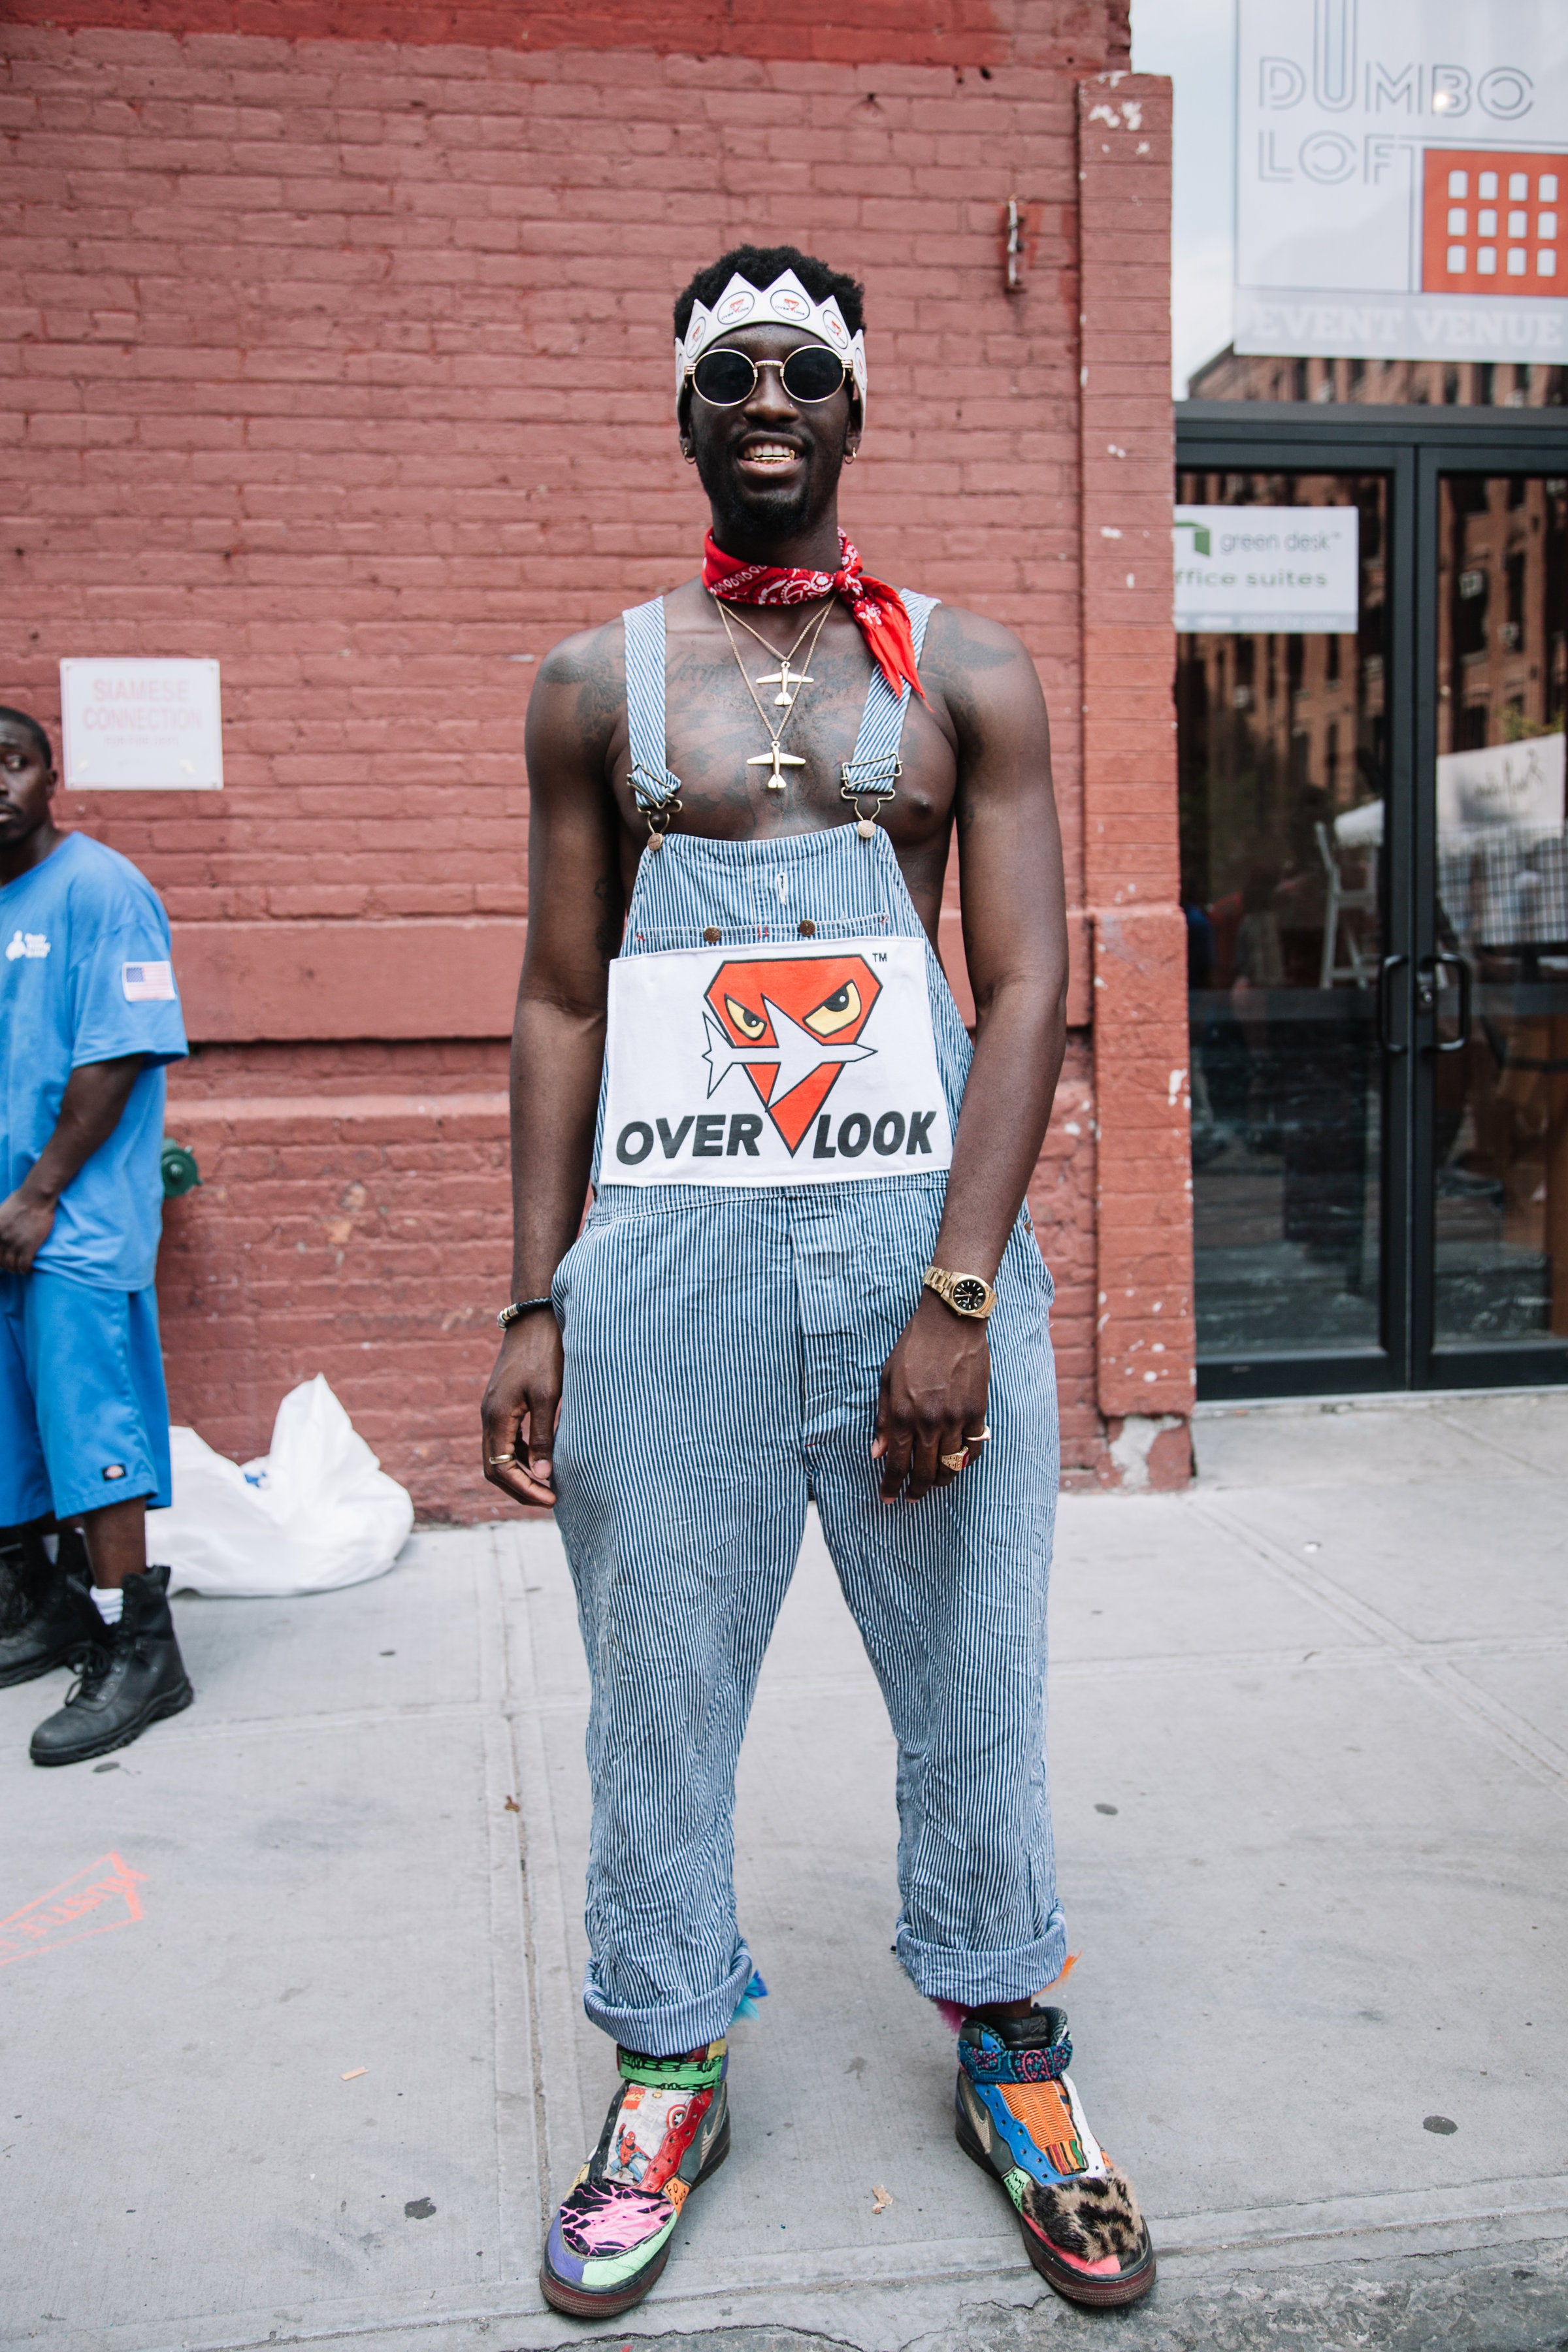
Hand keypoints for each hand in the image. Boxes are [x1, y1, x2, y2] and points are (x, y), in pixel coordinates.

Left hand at [0, 1186, 56, 1274]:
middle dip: (6, 1266)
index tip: (3, 1260)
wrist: (35, 1198)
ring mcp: (15, 1243)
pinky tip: (27, 1269)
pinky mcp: (29, 1246)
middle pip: (0, 1261)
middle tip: (12, 1265)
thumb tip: (0, 1233)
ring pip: (11, 1266)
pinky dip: (24, 1270)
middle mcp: (1, 1239)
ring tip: (19, 1269)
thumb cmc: (19, 1201)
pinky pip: (24, 1265)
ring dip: (15, 1270)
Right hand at [480, 1312, 563, 1508]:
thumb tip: (544, 1478)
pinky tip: (544, 1459)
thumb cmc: (545, 1354)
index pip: (501, 1469)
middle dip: (520, 1489)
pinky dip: (522, 1456)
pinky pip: (506, 1440)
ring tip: (549, 1486)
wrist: (536, 1317)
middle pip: (494, 1468)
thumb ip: (545, 1437)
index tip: (552, 1500)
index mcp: (496, 1416)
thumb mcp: (549, 1397)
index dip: (525, 1490)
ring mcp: (493, 1409)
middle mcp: (488, 1415)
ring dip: (520, 1475)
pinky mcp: (503, 1403)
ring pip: (499, 1455)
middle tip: (550, 1500)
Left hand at [872, 1290, 989, 1501]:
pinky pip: (973, 1448)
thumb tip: (878, 1453)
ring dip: (941, 1481)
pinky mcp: (977, 1412)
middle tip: (912, 1497)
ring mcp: (955, 1419)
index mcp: (902, 1415)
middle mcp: (928, 1423)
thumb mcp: (887, 1381)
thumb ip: (884, 1419)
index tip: (888, 1498)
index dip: (891, 1486)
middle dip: (916, 1490)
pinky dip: (966, 1460)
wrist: (951, 1322)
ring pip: (950, 1465)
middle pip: (924, 1471)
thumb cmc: (914, 1348)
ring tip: (934, 1484)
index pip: (896, 1464)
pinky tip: (958, 1463)